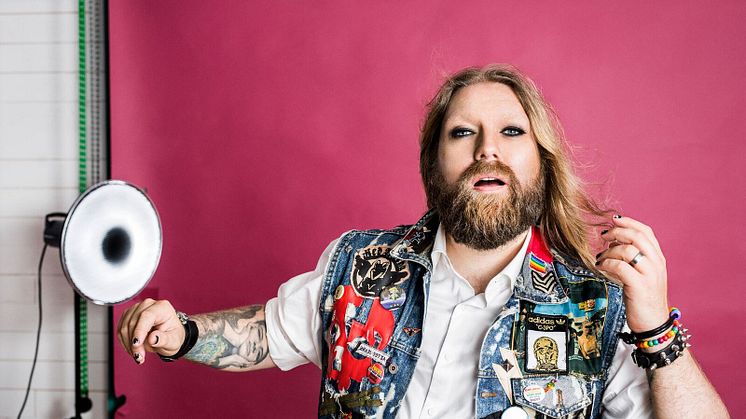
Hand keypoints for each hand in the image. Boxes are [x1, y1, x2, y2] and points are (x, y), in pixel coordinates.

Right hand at [117, 298, 184, 364]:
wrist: (169, 335)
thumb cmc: (173, 336)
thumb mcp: (173, 341)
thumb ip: (164, 339)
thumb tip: (152, 339)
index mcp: (162, 307)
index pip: (146, 316)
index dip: (139, 331)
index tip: (136, 345)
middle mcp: (148, 305)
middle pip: (133, 322)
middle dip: (134, 343)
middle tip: (140, 357)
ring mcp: (136, 309)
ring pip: (124, 327)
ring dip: (128, 345)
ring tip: (138, 355)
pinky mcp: (128, 316)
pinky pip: (120, 330)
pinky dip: (125, 342)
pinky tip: (133, 349)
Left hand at [595, 215, 668, 332]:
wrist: (653, 324)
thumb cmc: (643, 299)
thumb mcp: (642, 274)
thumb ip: (633, 258)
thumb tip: (613, 242)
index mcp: (658, 259)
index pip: (646, 232)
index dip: (629, 222)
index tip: (613, 219)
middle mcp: (657, 264)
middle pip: (637, 237)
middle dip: (617, 232)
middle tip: (603, 236)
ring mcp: (650, 275)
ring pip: (628, 250)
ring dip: (609, 251)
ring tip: (600, 258)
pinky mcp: (640, 286)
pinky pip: (620, 267)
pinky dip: (607, 264)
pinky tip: (600, 268)